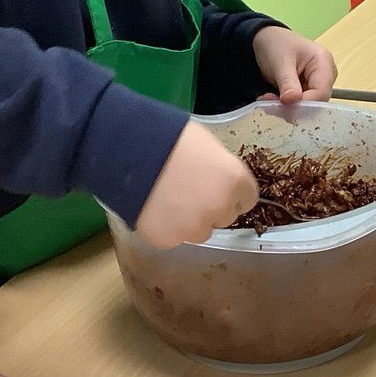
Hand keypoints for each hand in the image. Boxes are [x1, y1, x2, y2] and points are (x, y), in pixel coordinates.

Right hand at [136, 121, 258, 247]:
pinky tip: (155, 208)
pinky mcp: (168, 240)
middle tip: (190, 191)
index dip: (232, 191)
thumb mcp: (208, 145)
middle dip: (212, 206)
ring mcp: (194, 228)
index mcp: (235, 181)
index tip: (218, 185)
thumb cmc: (170, 136)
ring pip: (201, 231)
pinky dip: (167, 227)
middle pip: (225, 216)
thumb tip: (220, 179)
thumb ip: (221, 169)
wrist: (128, 149)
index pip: (247, 199)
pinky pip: (175, 237)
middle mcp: (220, 208)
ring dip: (191, 220)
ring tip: (169, 200)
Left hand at [253, 26, 337, 102]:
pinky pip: (301, 104)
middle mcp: (326, 74)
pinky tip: (272, 98)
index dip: (304, 104)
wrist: (267, 40)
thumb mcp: (280, 63)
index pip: (321, 92)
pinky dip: (286, 105)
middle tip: (269, 102)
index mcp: (323, 62)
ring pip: (308, 105)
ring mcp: (319, 82)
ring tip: (268, 98)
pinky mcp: (310, 89)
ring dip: (287, 107)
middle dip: (293, 106)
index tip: (283, 106)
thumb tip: (293, 107)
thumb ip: (288, 84)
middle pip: (317, 101)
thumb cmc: (276, 45)